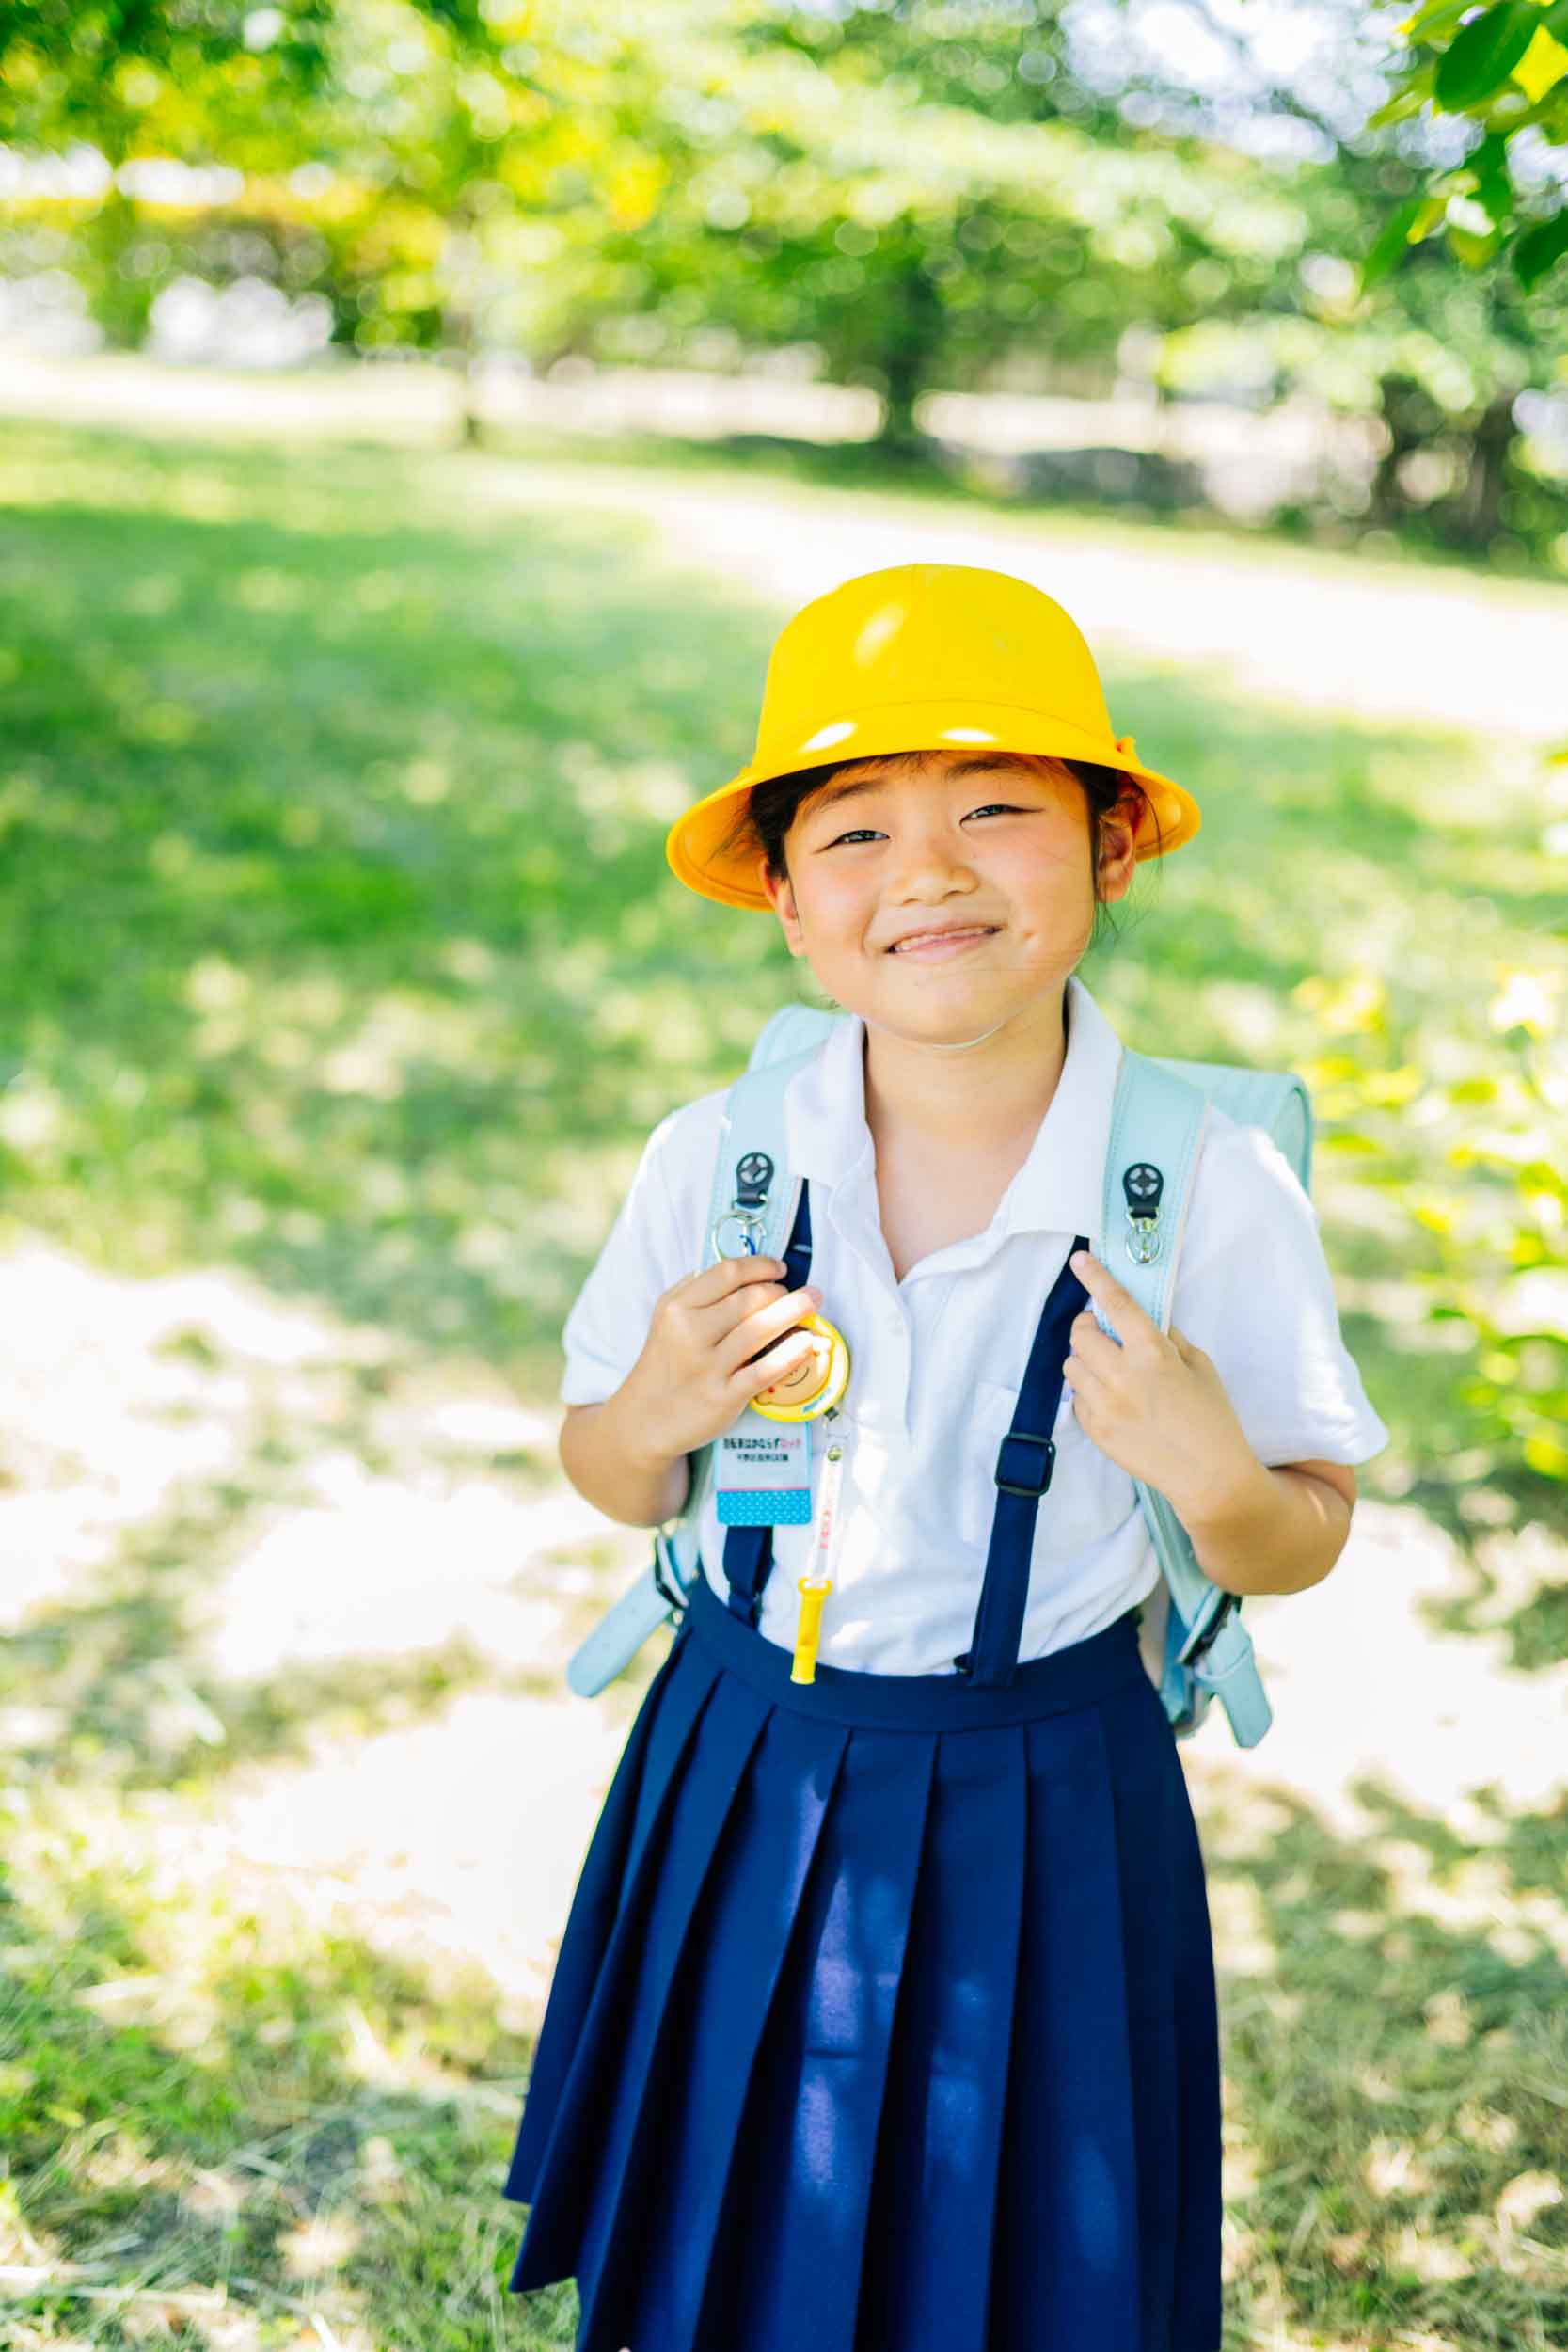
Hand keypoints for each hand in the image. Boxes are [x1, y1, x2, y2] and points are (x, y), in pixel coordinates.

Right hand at [619, 1254, 824, 1466]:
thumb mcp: (664, 1319)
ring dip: (795, 1312)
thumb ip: (692, 1291)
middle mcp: (690, 1333)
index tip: (780, 1269)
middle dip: (783, 1291)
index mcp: (677, 1308)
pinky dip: (792, 1353)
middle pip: (750, 1298)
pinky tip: (809, 1342)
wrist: (645, 1421)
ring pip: (761, 1329)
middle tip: (803, 1294)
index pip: (728, 1273)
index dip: (761, 1266)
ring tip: (814, 1303)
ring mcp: (708, 1366)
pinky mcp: (723, 1397)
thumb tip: (735, 1270)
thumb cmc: (664, 1365)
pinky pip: (765, 1370)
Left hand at [1062, 1248, 1262, 1524]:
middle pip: (1081, 1334)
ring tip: (1111, 1369)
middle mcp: (1121, 1375)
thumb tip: (1144, 1320)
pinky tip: (1113, 1400)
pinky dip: (1088, 1391)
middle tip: (1104, 1331)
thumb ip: (1167, 1339)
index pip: (1116, 1303)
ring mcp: (1104, 1405)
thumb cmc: (1212, 1418)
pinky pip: (1076, 1398)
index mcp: (1152, 1353)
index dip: (1095, 1277)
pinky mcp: (1095, 1430)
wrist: (1208, 1478)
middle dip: (1089, 1326)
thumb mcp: (1200, 1366)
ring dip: (1086, 1360)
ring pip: (1071, 1366)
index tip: (1080, 1259)